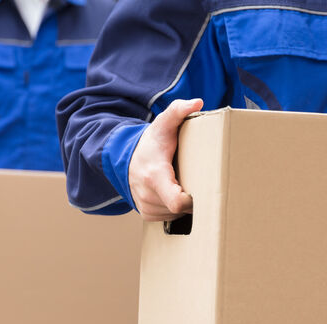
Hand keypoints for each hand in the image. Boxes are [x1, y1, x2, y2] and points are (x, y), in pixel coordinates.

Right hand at [129, 98, 202, 221]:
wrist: (125, 158)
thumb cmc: (150, 143)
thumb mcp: (163, 124)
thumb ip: (178, 111)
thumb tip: (197, 102)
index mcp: (155, 176)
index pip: (177, 202)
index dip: (192, 200)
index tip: (201, 188)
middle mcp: (148, 195)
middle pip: (181, 209)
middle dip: (193, 198)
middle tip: (198, 182)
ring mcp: (146, 207)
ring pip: (176, 215)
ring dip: (184, 204)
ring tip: (184, 185)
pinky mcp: (146, 214)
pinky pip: (169, 217)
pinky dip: (175, 209)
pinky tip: (174, 192)